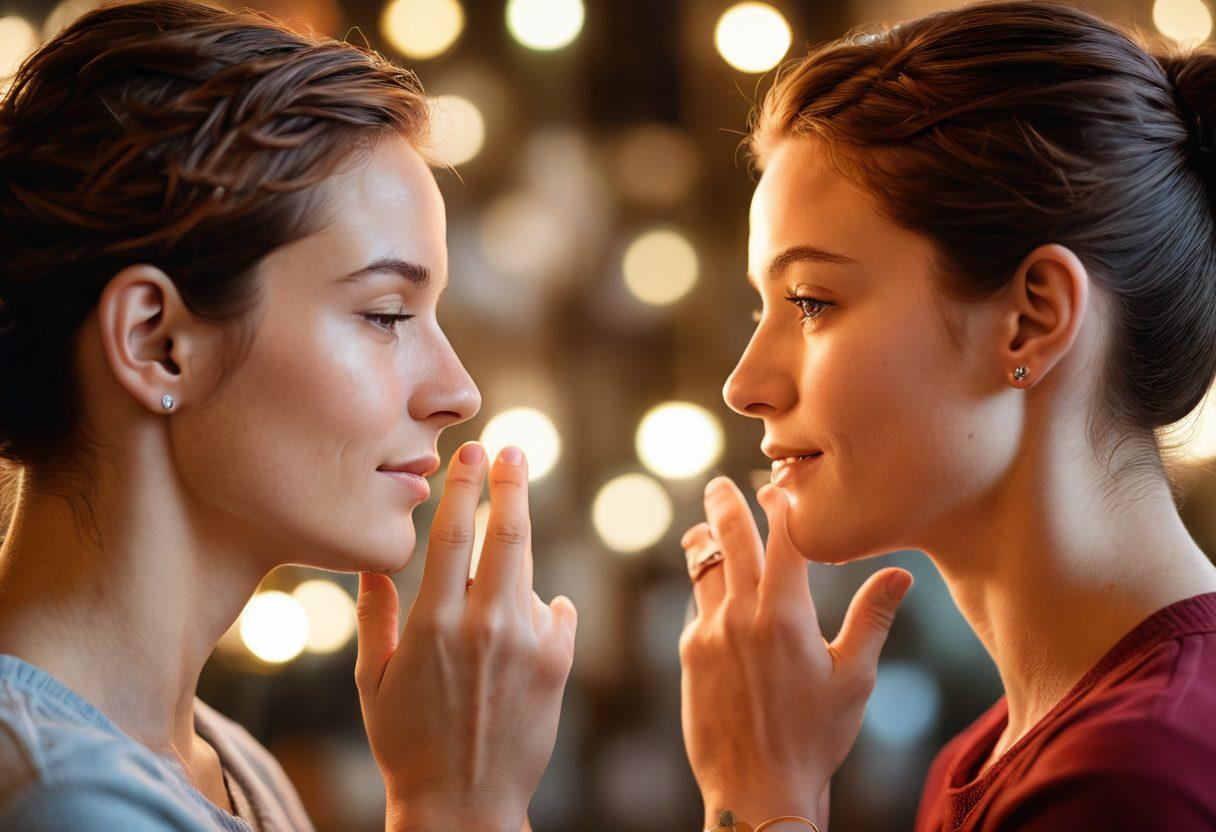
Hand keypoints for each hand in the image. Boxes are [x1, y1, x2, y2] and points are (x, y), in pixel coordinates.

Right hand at [355, 442, 577, 831]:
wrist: (463, 805)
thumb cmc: (407, 742)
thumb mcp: (370, 679)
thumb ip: (374, 612)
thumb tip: (372, 557)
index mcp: (433, 623)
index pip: (453, 533)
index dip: (465, 484)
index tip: (472, 449)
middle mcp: (484, 625)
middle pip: (506, 534)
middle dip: (510, 483)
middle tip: (512, 450)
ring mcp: (527, 644)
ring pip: (529, 570)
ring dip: (519, 542)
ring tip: (509, 529)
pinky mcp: (559, 664)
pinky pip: (557, 612)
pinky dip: (544, 605)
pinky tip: (529, 615)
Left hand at [678, 477, 911, 829]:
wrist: (757, 788)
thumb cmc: (815, 738)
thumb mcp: (853, 679)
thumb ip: (872, 619)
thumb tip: (902, 575)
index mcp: (785, 615)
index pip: (783, 539)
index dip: (781, 505)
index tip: (778, 485)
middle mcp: (741, 616)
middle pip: (729, 541)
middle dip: (725, 506)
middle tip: (719, 485)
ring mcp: (709, 634)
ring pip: (703, 571)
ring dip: (703, 543)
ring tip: (701, 527)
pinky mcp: (690, 655)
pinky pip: (697, 610)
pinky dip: (705, 593)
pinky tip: (711, 593)